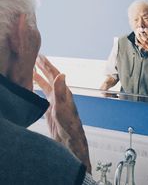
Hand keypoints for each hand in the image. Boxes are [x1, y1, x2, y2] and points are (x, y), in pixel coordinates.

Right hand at [33, 54, 91, 172]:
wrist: (68, 138)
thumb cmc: (68, 123)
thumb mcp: (62, 105)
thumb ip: (60, 90)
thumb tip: (61, 74)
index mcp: (63, 91)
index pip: (54, 74)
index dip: (47, 65)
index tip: (40, 56)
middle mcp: (60, 94)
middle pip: (50, 77)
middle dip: (43, 68)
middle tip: (35, 59)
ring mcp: (55, 101)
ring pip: (46, 85)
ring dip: (40, 77)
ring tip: (32, 70)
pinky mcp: (51, 109)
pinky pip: (44, 95)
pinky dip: (39, 89)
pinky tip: (35, 88)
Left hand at [135, 28, 147, 58]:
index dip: (147, 31)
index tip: (144, 29)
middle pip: (145, 37)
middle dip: (141, 33)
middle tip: (139, 30)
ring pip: (142, 41)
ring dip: (139, 37)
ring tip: (137, 34)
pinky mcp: (146, 49)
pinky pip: (141, 46)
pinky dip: (138, 43)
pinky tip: (136, 41)